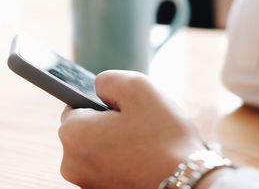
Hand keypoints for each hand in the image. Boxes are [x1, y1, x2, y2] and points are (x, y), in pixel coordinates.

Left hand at [58, 70, 205, 188]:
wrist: (188, 184)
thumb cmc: (164, 137)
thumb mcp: (138, 87)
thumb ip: (108, 80)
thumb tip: (98, 87)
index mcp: (71, 133)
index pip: (75, 105)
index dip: (102, 103)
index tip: (124, 111)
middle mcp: (70, 162)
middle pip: (86, 130)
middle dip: (108, 124)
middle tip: (139, 127)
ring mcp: (85, 183)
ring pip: (98, 150)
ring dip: (116, 144)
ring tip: (144, 146)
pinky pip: (108, 169)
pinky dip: (123, 163)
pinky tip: (143, 162)